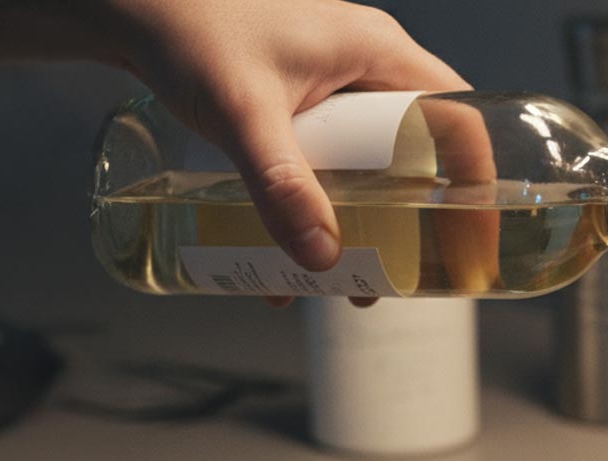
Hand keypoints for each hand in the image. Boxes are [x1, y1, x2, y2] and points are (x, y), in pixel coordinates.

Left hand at [102, 0, 470, 304]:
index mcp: (379, 53)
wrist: (129, 5)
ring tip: (348, 286)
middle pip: (423, 155)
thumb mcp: (243, 113)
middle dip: (418, 224)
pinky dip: (322, 212)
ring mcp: (334, 86)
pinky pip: (332, 166)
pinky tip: (289, 260)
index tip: (474, 242)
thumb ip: (280, 186)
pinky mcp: (300, 106)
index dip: (479, 184)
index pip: (461, 120)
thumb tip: (323, 260)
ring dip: (367, 229)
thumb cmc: (187, 33)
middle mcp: (367, 67)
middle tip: (410, 279)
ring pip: (375, 168)